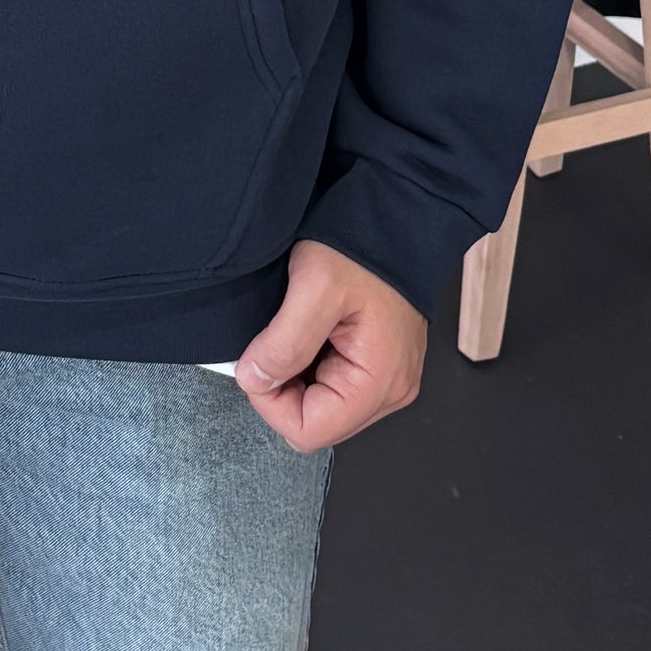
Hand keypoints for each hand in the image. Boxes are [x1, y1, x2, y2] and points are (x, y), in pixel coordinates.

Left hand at [233, 239, 425, 450]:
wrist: (396, 219)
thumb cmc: (364, 247)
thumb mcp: (315, 288)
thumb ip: (284, 343)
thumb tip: (253, 381)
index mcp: (378, 382)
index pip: (308, 432)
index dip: (270, 402)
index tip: (259, 359)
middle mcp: (390, 391)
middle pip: (315, 423)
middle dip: (283, 389)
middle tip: (276, 340)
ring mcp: (387, 380)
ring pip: (321, 406)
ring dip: (296, 377)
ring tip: (296, 330)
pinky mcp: (378, 365)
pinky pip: (333, 386)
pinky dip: (310, 365)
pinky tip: (311, 331)